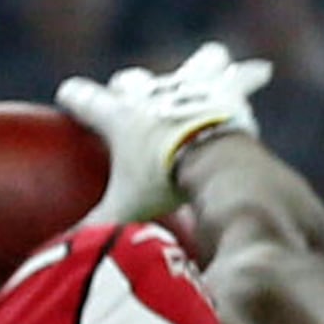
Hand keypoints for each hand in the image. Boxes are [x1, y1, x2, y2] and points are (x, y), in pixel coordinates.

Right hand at [55, 43, 273, 223]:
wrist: (207, 157)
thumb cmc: (161, 182)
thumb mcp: (122, 211)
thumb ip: (93, 232)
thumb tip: (60, 263)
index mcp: (120, 118)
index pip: (86, 101)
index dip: (75, 98)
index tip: (67, 94)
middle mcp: (152, 95)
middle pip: (132, 82)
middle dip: (128, 87)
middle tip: (125, 89)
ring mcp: (188, 88)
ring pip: (187, 67)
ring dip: (195, 67)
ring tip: (207, 61)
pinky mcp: (223, 90)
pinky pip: (237, 77)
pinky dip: (247, 77)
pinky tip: (262, 70)